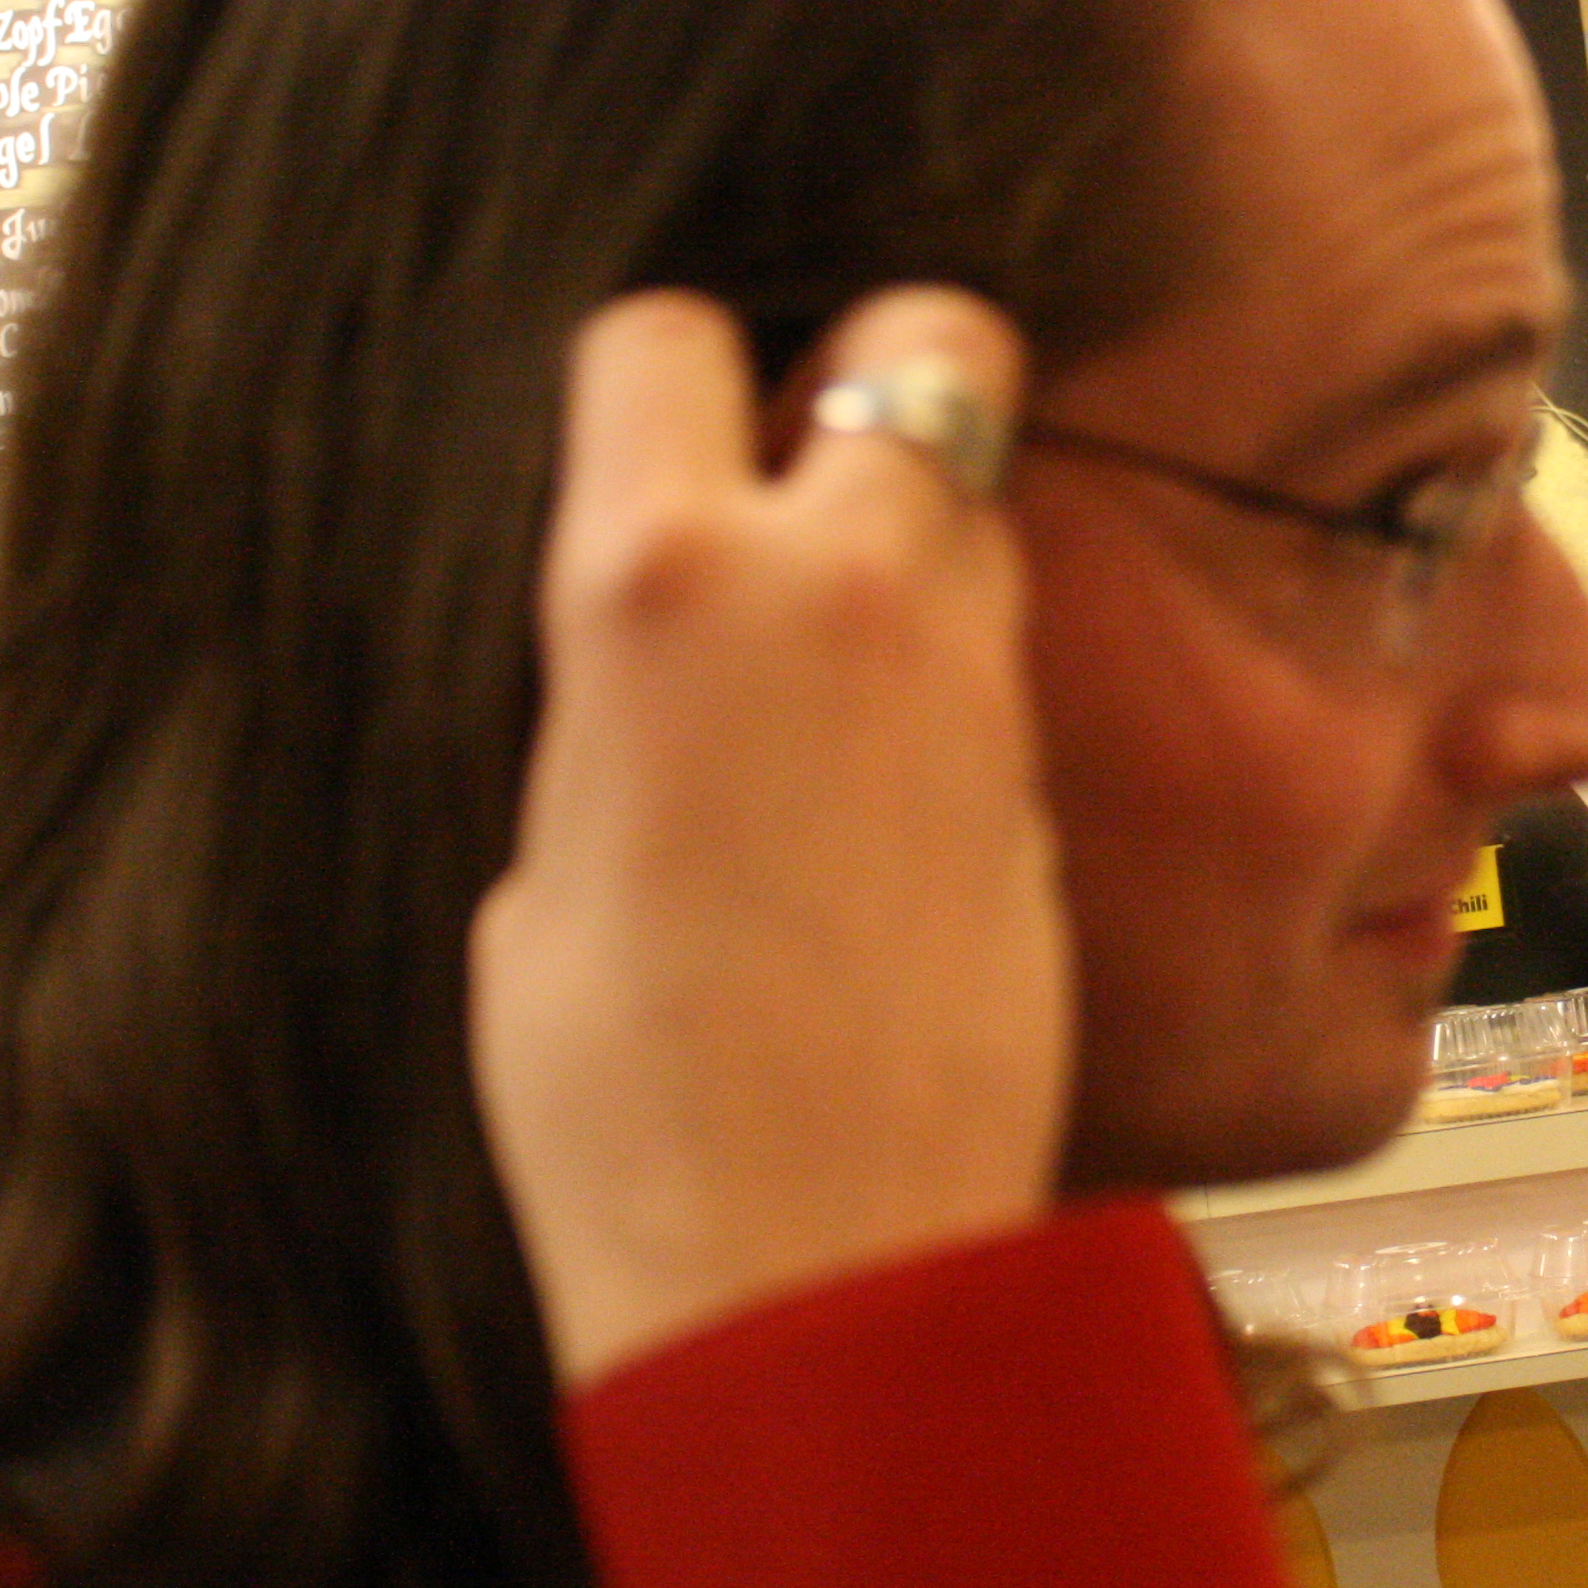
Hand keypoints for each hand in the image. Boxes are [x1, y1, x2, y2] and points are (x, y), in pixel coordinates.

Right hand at [471, 288, 1070, 1386]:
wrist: (810, 1254)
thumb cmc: (632, 1101)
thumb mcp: (541, 860)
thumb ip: (618, 695)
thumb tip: (650, 648)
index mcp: (657, 582)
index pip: (667, 334)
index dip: (663, 377)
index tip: (656, 433)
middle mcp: (836, 585)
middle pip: (925, 337)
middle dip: (876, 373)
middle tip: (811, 471)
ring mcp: (967, 672)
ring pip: (986, 489)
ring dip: (927, 524)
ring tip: (842, 644)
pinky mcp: (1046, 770)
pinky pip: (1006, 643)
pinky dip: (957, 659)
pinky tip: (889, 767)